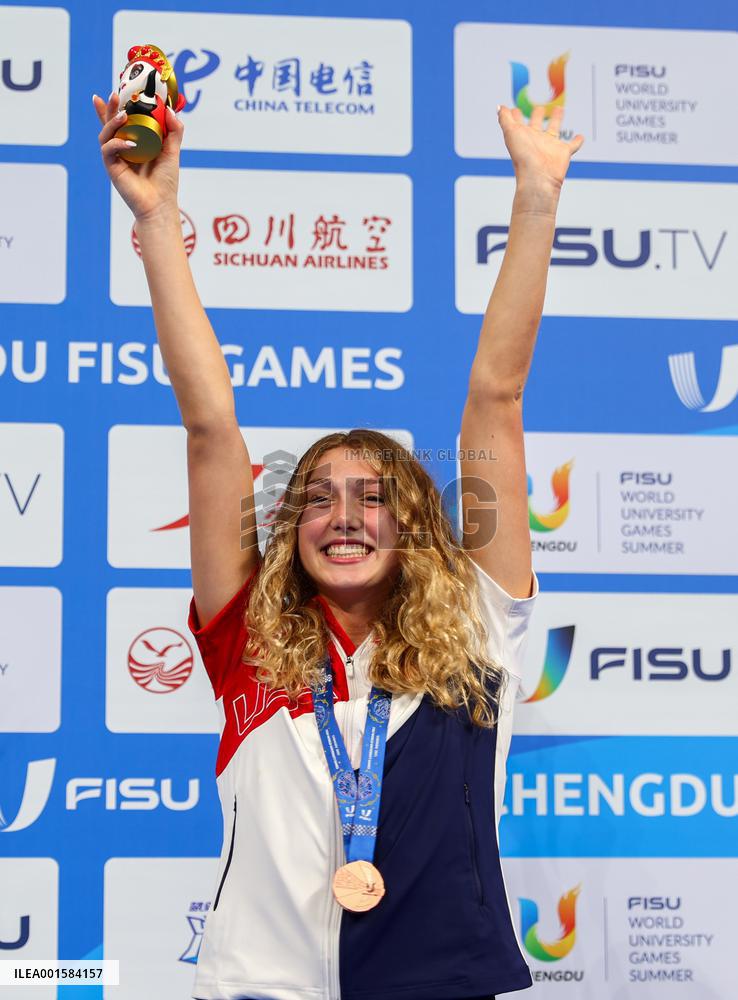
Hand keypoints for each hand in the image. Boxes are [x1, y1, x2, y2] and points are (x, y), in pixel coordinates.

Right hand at [93, 90, 184, 221]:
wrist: (160, 204)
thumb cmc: (165, 181)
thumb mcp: (172, 151)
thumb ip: (174, 130)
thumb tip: (170, 109)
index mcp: (133, 143)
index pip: (121, 122)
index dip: (114, 108)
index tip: (114, 91)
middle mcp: (122, 148)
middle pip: (110, 124)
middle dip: (110, 108)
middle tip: (114, 95)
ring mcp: (116, 158)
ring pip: (105, 134)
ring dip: (112, 122)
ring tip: (123, 115)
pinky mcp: (113, 168)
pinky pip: (108, 150)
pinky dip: (117, 144)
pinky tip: (129, 144)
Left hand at [497, 104, 583, 193]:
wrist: (538, 177)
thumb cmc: (523, 157)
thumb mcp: (511, 133)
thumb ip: (505, 119)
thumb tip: (500, 107)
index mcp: (523, 136)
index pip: (517, 123)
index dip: (515, 116)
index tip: (514, 109)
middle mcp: (536, 140)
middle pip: (537, 124)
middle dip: (537, 115)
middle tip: (539, 107)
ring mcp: (550, 146)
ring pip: (554, 129)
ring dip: (557, 119)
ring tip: (559, 109)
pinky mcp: (563, 152)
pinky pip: (572, 146)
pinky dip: (577, 142)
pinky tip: (580, 137)